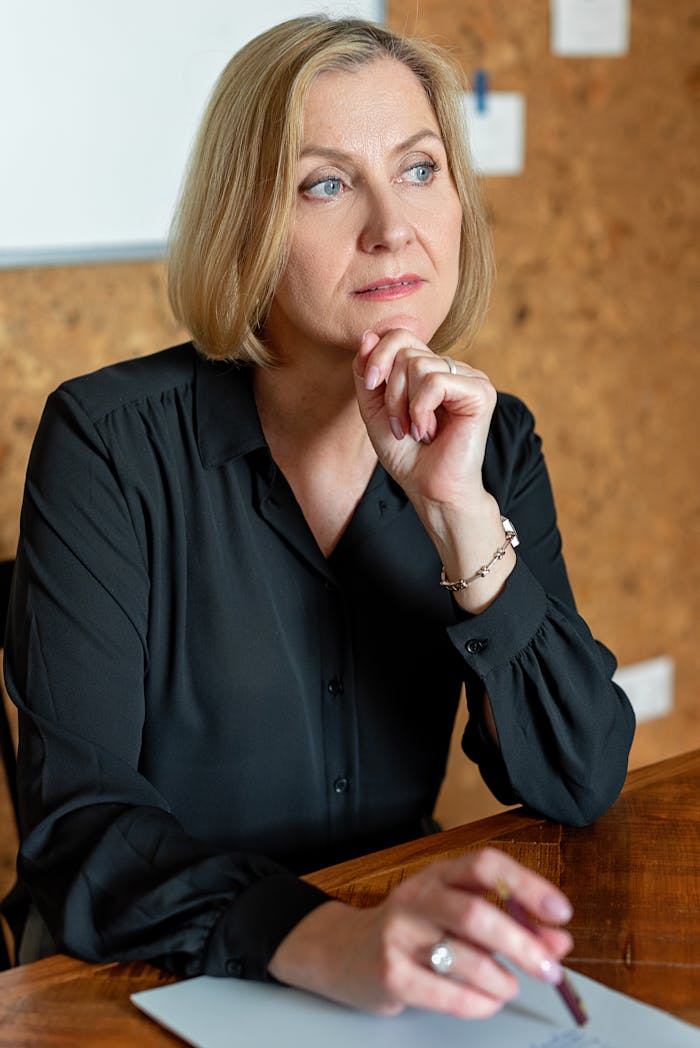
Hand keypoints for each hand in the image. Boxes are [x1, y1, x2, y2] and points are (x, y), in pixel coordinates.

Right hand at [268, 848, 572, 1019]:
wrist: (341, 951)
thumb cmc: (411, 930)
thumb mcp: (455, 914)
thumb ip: (508, 923)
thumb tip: (558, 940)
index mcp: (438, 874)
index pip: (485, 865)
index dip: (527, 885)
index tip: (560, 912)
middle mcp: (417, 897)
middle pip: (476, 913)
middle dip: (521, 943)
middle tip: (549, 966)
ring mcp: (399, 935)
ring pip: (464, 956)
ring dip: (501, 979)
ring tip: (509, 987)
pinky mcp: (391, 973)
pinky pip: (446, 993)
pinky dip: (477, 1002)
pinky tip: (485, 1000)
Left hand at [352, 329, 495, 515]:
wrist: (431, 491)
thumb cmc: (408, 456)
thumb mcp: (374, 410)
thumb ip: (368, 373)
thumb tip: (367, 335)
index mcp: (431, 368)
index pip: (400, 335)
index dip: (377, 356)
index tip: (369, 386)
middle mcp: (452, 368)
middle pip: (406, 346)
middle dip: (390, 389)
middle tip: (397, 424)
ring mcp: (470, 377)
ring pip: (418, 364)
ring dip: (404, 405)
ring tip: (414, 431)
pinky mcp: (481, 391)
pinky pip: (435, 381)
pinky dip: (421, 410)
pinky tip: (428, 432)